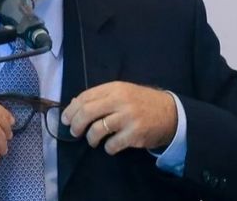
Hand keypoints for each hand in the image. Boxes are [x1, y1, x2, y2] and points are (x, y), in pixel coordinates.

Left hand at [60, 81, 176, 154]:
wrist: (171, 113)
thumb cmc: (142, 102)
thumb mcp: (123, 92)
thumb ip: (101, 97)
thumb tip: (74, 104)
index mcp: (115, 88)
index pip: (85, 97)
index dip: (71, 109)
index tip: (65, 118)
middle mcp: (120, 101)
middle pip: (87, 113)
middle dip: (76, 125)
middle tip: (74, 132)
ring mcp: (128, 118)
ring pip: (96, 130)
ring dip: (90, 138)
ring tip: (93, 140)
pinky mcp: (134, 135)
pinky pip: (111, 145)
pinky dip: (108, 148)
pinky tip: (111, 146)